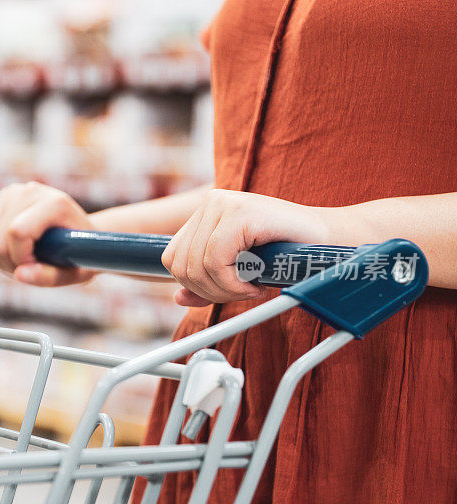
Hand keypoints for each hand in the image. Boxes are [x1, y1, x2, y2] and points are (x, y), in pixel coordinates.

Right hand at [0, 181, 95, 285]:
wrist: (81, 232)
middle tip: (31, 267)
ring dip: (1, 258)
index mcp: (54, 204)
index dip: (20, 258)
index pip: (17, 232)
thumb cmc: (80, 255)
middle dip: (10, 263)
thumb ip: (48, 277)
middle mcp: (30, 191)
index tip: (36, 266)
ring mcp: (13, 192)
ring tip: (25, 259)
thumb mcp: (73, 274)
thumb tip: (19, 274)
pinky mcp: (2, 197)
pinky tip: (14, 249)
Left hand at [161, 189, 329, 306]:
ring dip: (226, 290)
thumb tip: (179, 298)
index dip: (195, 285)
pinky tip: (257, 283)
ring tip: (253, 286)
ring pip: (196, 266)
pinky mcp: (240, 212)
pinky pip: (216, 261)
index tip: (227, 292)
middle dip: (210, 291)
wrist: (332, 241)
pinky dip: (234, 284)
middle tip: (243, 292)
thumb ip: (209, 281)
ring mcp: (223, 204)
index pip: (173, 258)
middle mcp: (210, 203)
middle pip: (181, 265)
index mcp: (205, 213)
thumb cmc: (289, 254)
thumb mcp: (240, 269)